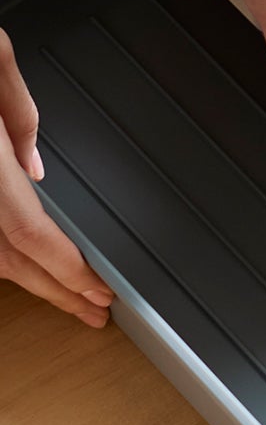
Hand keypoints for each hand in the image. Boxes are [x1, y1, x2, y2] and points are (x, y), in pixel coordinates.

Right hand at [0, 29, 113, 323]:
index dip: (66, 271)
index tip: (98, 291)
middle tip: (93, 311)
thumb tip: (33, 171)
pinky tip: (18, 263)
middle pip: (7, 260)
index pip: (28, 234)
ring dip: (25, 279)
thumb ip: (18, 113)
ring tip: (66, 296)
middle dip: (55, 291)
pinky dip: (1, 253)